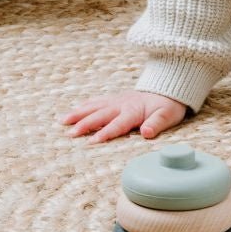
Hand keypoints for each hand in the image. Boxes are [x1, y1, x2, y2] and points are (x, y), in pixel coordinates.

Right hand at [59, 89, 187, 143]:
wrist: (168, 89)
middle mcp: (122, 104)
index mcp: (134, 110)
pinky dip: (85, 106)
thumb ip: (157, 124)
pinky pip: (97, 101)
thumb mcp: (168, 115)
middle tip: (69, 134)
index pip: (117, 124)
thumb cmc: (168, 106)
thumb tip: (147, 133)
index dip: (105, 133)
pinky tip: (74, 111)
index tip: (92, 142)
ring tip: (62, 121)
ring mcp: (117, 100)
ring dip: (79, 113)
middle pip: (101, 115)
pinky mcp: (115, 99)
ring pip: (95, 106)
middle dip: (85, 124)